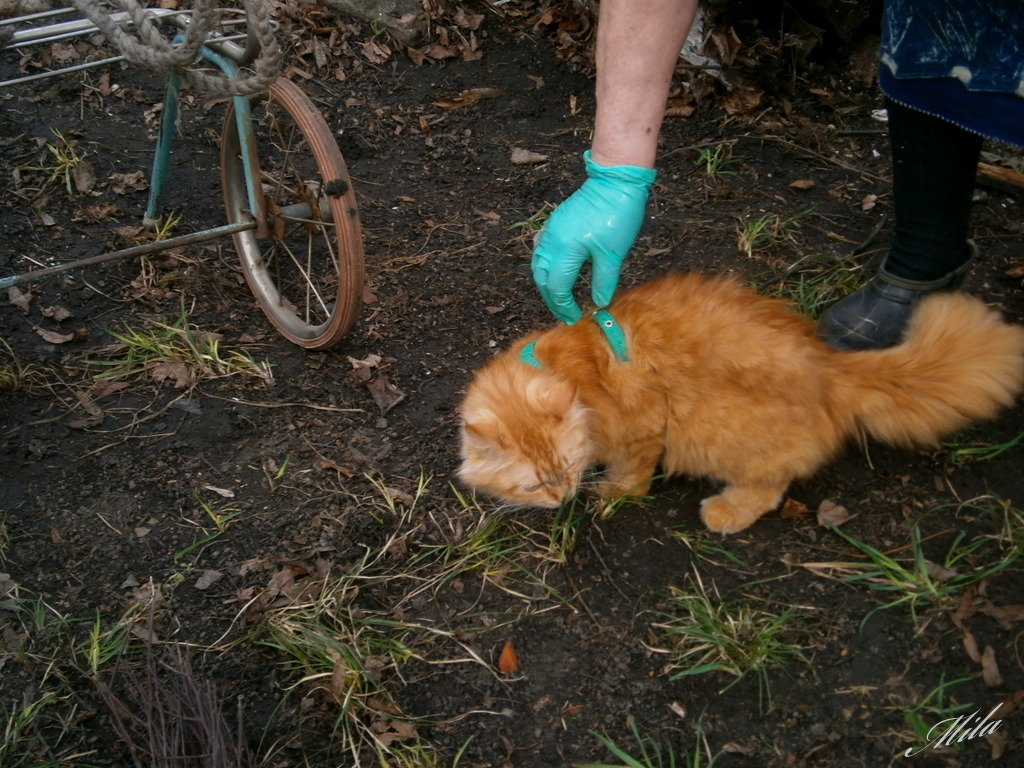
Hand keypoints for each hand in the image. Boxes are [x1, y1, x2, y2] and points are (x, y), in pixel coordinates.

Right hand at [531, 151, 655, 323]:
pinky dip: (545, 265)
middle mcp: (552, 241)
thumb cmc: (617, 215)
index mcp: (565, 250)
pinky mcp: (555, 222)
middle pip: (542, 278)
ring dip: (546, 283)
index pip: (557, 287)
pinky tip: (554, 270)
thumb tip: (598, 302)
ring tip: (558, 296)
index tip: (573, 317)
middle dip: (551, 298)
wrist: (614, 182)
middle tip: (564, 312)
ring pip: (538, 264)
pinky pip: (541, 249)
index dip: (563, 305)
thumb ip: (603, 281)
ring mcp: (551, 230)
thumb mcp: (613, 254)